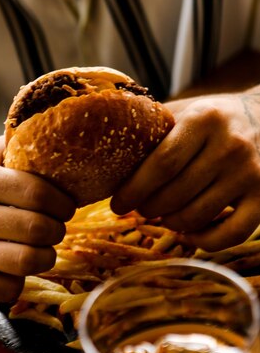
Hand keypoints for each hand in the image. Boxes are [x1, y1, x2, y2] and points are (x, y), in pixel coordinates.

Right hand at [0, 136, 75, 301]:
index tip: (67, 207)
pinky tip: (12, 266)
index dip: (62, 203)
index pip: (35, 192)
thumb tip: (52, 139)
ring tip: (44, 249)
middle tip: (56, 229)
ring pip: (27, 261)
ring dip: (46, 257)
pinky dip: (20, 279)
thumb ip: (15, 147)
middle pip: (36, 228)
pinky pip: (10, 288)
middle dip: (57, 230)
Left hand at [110, 92, 259, 250]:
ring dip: (170, 223)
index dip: (134, 189)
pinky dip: (204, 241)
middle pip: (176, 193)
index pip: (162, 163)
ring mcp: (252, 175)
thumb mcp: (185, 111)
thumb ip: (155, 129)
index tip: (116, 203)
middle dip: (147, 208)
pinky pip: (232, 234)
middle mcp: (231, 146)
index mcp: (205, 119)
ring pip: (197, 216)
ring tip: (159, 216)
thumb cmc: (213, 117)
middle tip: (136, 209)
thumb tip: (107, 156)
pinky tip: (188, 233)